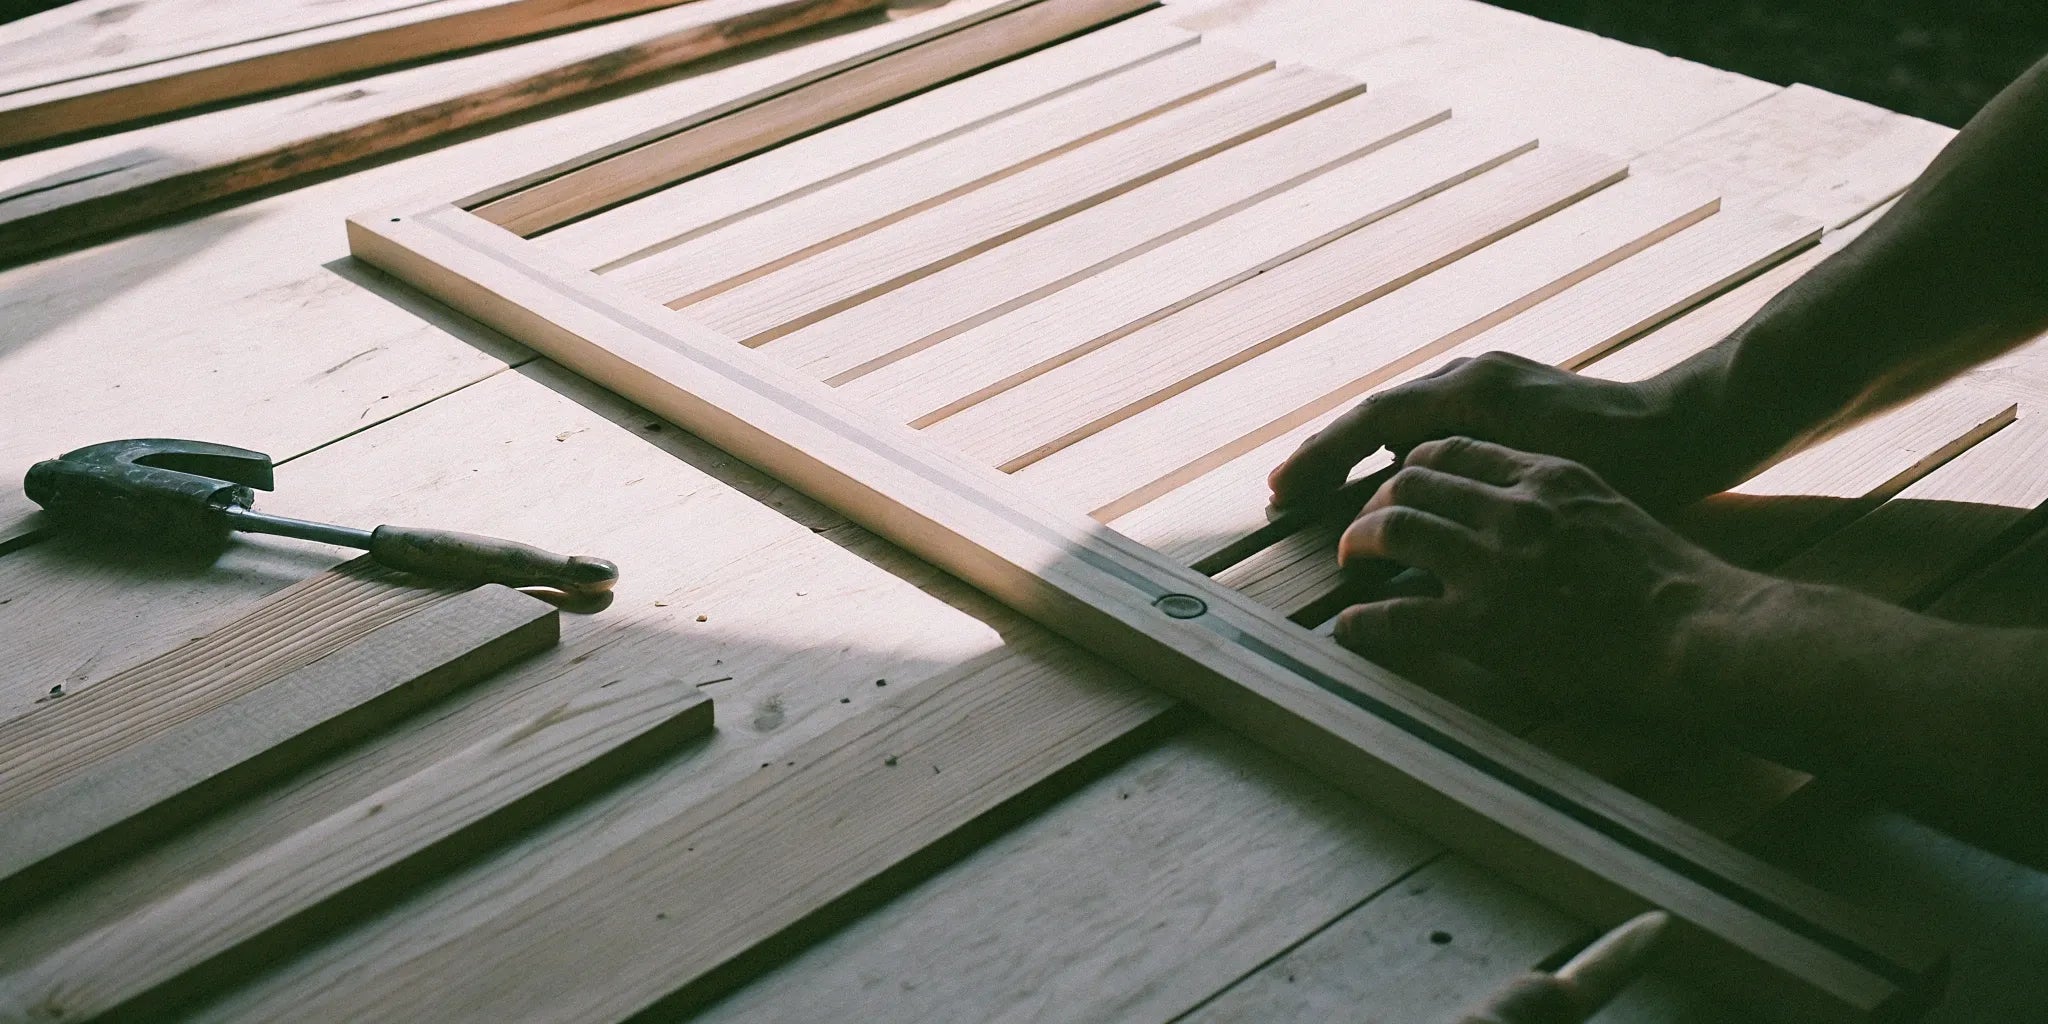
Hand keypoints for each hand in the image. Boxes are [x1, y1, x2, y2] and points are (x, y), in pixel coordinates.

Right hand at [1269, 352, 1734, 514]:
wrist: (1693, 428)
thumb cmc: (1628, 462)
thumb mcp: (1537, 476)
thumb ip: (1463, 482)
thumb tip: (1393, 506)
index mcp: (1471, 392)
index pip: (1370, 421)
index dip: (1321, 458)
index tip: (1282, 491)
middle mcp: (1472, 375)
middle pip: (1376, 413)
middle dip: (1327, 454)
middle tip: (1283, 494)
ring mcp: (1490, 381)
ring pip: (1402, 416)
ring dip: (1357, 451)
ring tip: (1322, 491)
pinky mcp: (1507, 397)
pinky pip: (1430, 422)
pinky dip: (1395, 450)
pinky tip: (1389, 482)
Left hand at [1331, 436, 1768, 710]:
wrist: (1699, 632)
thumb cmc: (1668, 580)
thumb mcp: (1607, 508)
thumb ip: (1554, 500)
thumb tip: (1513, 512)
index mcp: (1544, 474)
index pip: (1452, 448)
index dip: (1411, 464)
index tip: (1398, 484)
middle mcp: (1512, 508)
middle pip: (1411, 480)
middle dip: (1375, 499)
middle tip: (1363, 528)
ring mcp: (1494, 564)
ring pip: (1393, 528)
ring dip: (1359, 543)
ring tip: (1351, 560)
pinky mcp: (1483, 622)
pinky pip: (1395, 615)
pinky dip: (1362, 621)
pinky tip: (1350, 628)